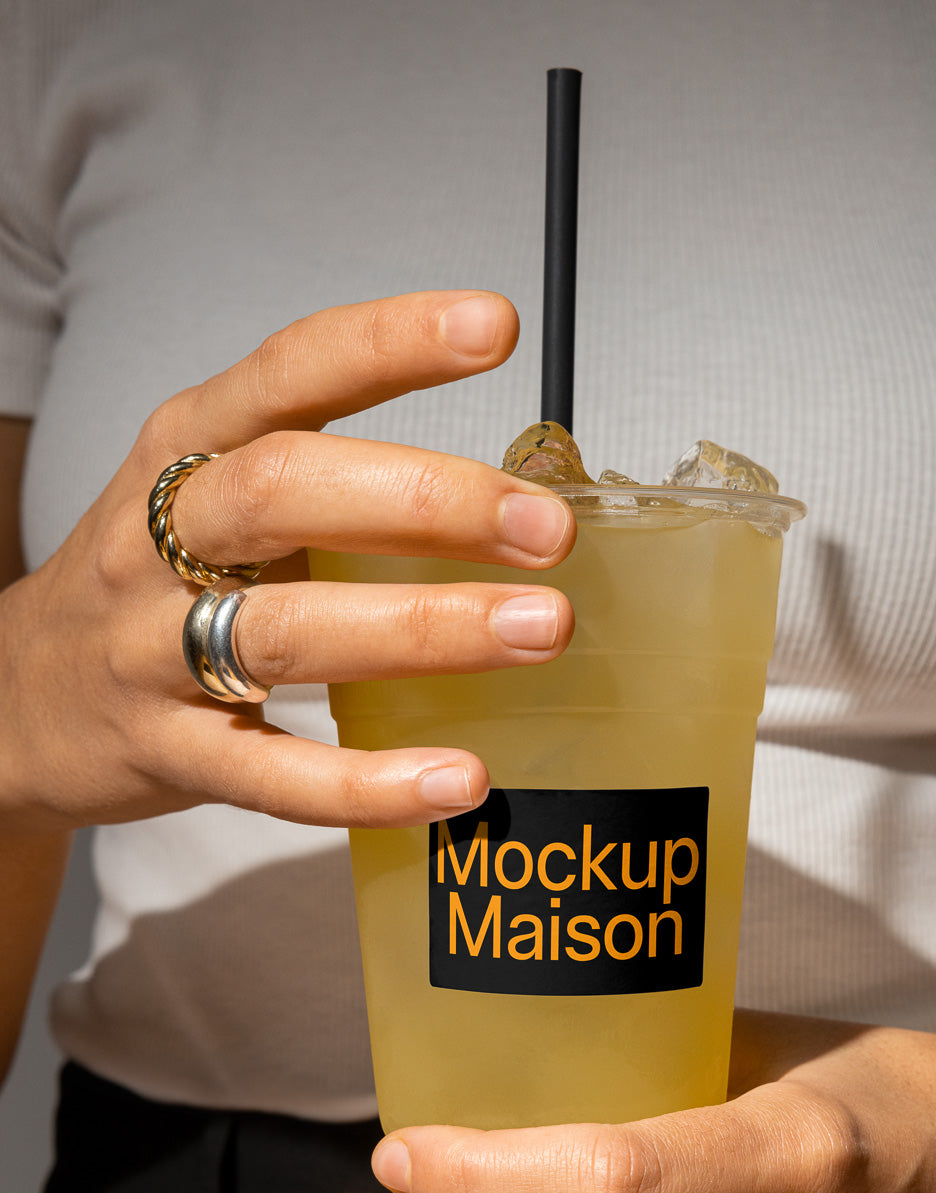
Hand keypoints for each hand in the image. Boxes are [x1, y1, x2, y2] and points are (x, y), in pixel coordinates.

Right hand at [0, 291, 573, 832]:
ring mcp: (151, 649)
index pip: (290, 371)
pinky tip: (456, 779)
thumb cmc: (152, 583)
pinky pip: (272, 773)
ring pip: (287, 633)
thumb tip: (510, 501)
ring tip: (536, 631)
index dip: (390, 343)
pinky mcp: (165, 752)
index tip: (494, 327)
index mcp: (187, 449)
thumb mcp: (212, 496)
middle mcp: (160, 537)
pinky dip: (368, 783)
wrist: (23, 696)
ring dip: (423, 629)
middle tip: (545, 529)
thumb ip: (331, 482)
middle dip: (428, 503)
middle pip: (285, 493)